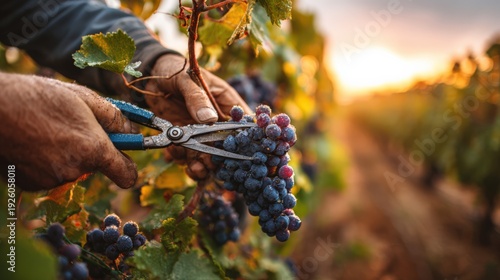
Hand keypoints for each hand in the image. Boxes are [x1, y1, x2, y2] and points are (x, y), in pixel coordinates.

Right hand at [0, 73, 136, 190]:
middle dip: (90, 149)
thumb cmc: (39, 97)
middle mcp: (76, 171)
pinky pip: (49, 173)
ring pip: (71, 168)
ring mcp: (51, 180)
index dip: (128, 166)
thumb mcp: (85, 98)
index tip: (124, 156)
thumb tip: (132, 132)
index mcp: (94, 150)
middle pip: (94, 165)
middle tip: (71, 125)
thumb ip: (115, 118)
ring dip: (65, 153)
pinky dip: (45, 161)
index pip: (127, 175)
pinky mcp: (30, 185)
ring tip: (45, 129)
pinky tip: (31, 141)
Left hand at [143, 54, 251, 178]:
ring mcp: (199, 132)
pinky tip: (172, 154)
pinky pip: (185, 154)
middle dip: (218, 160)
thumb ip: (196, 98)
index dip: (243, 139)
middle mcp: (216, 121)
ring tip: (193, 168)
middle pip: (224, 146)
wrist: (150, 76)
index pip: (241, 123)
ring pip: (206, 155)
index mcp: (225, 102)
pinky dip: (180, 158)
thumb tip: (209, 119)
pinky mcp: (183, 138)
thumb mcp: (186, 80)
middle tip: (208, 166)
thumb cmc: (174, 70)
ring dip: (200, 165)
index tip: (236, 151)